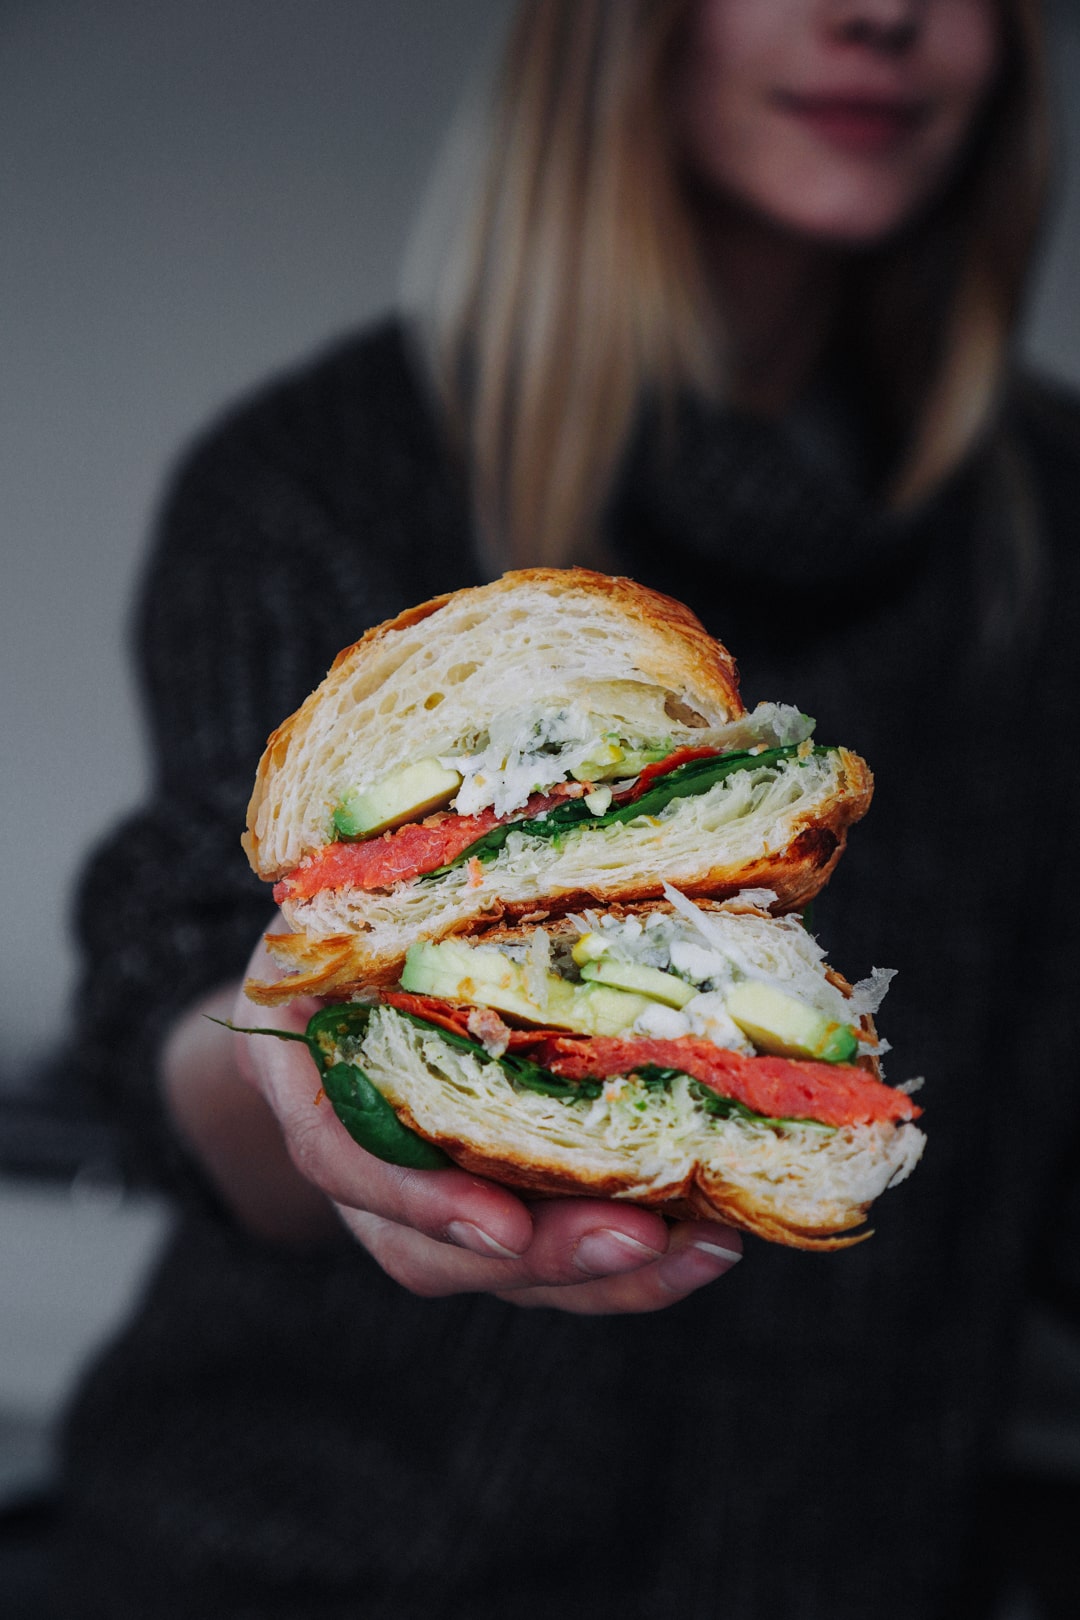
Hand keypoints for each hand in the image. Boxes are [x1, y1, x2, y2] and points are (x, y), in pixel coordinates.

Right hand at [232, 923, 742, 1313]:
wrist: (337, 957)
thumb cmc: (361, 908)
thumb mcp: (354, 891)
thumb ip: (397, 902)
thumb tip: (524, 846)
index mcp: (304, 1063)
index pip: (342, 1156)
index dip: (419, 1197)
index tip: (504, 1225)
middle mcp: (354, 1151)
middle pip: (428, 1246)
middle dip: (543, 1255)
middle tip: (640, 1237)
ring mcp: (417, 1191)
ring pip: (496, 1268)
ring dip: (602, 1277)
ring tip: (700, 1249)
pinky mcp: (485, 1201)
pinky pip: (543, 1255)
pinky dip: (623, 1265)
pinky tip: (699, 1243)